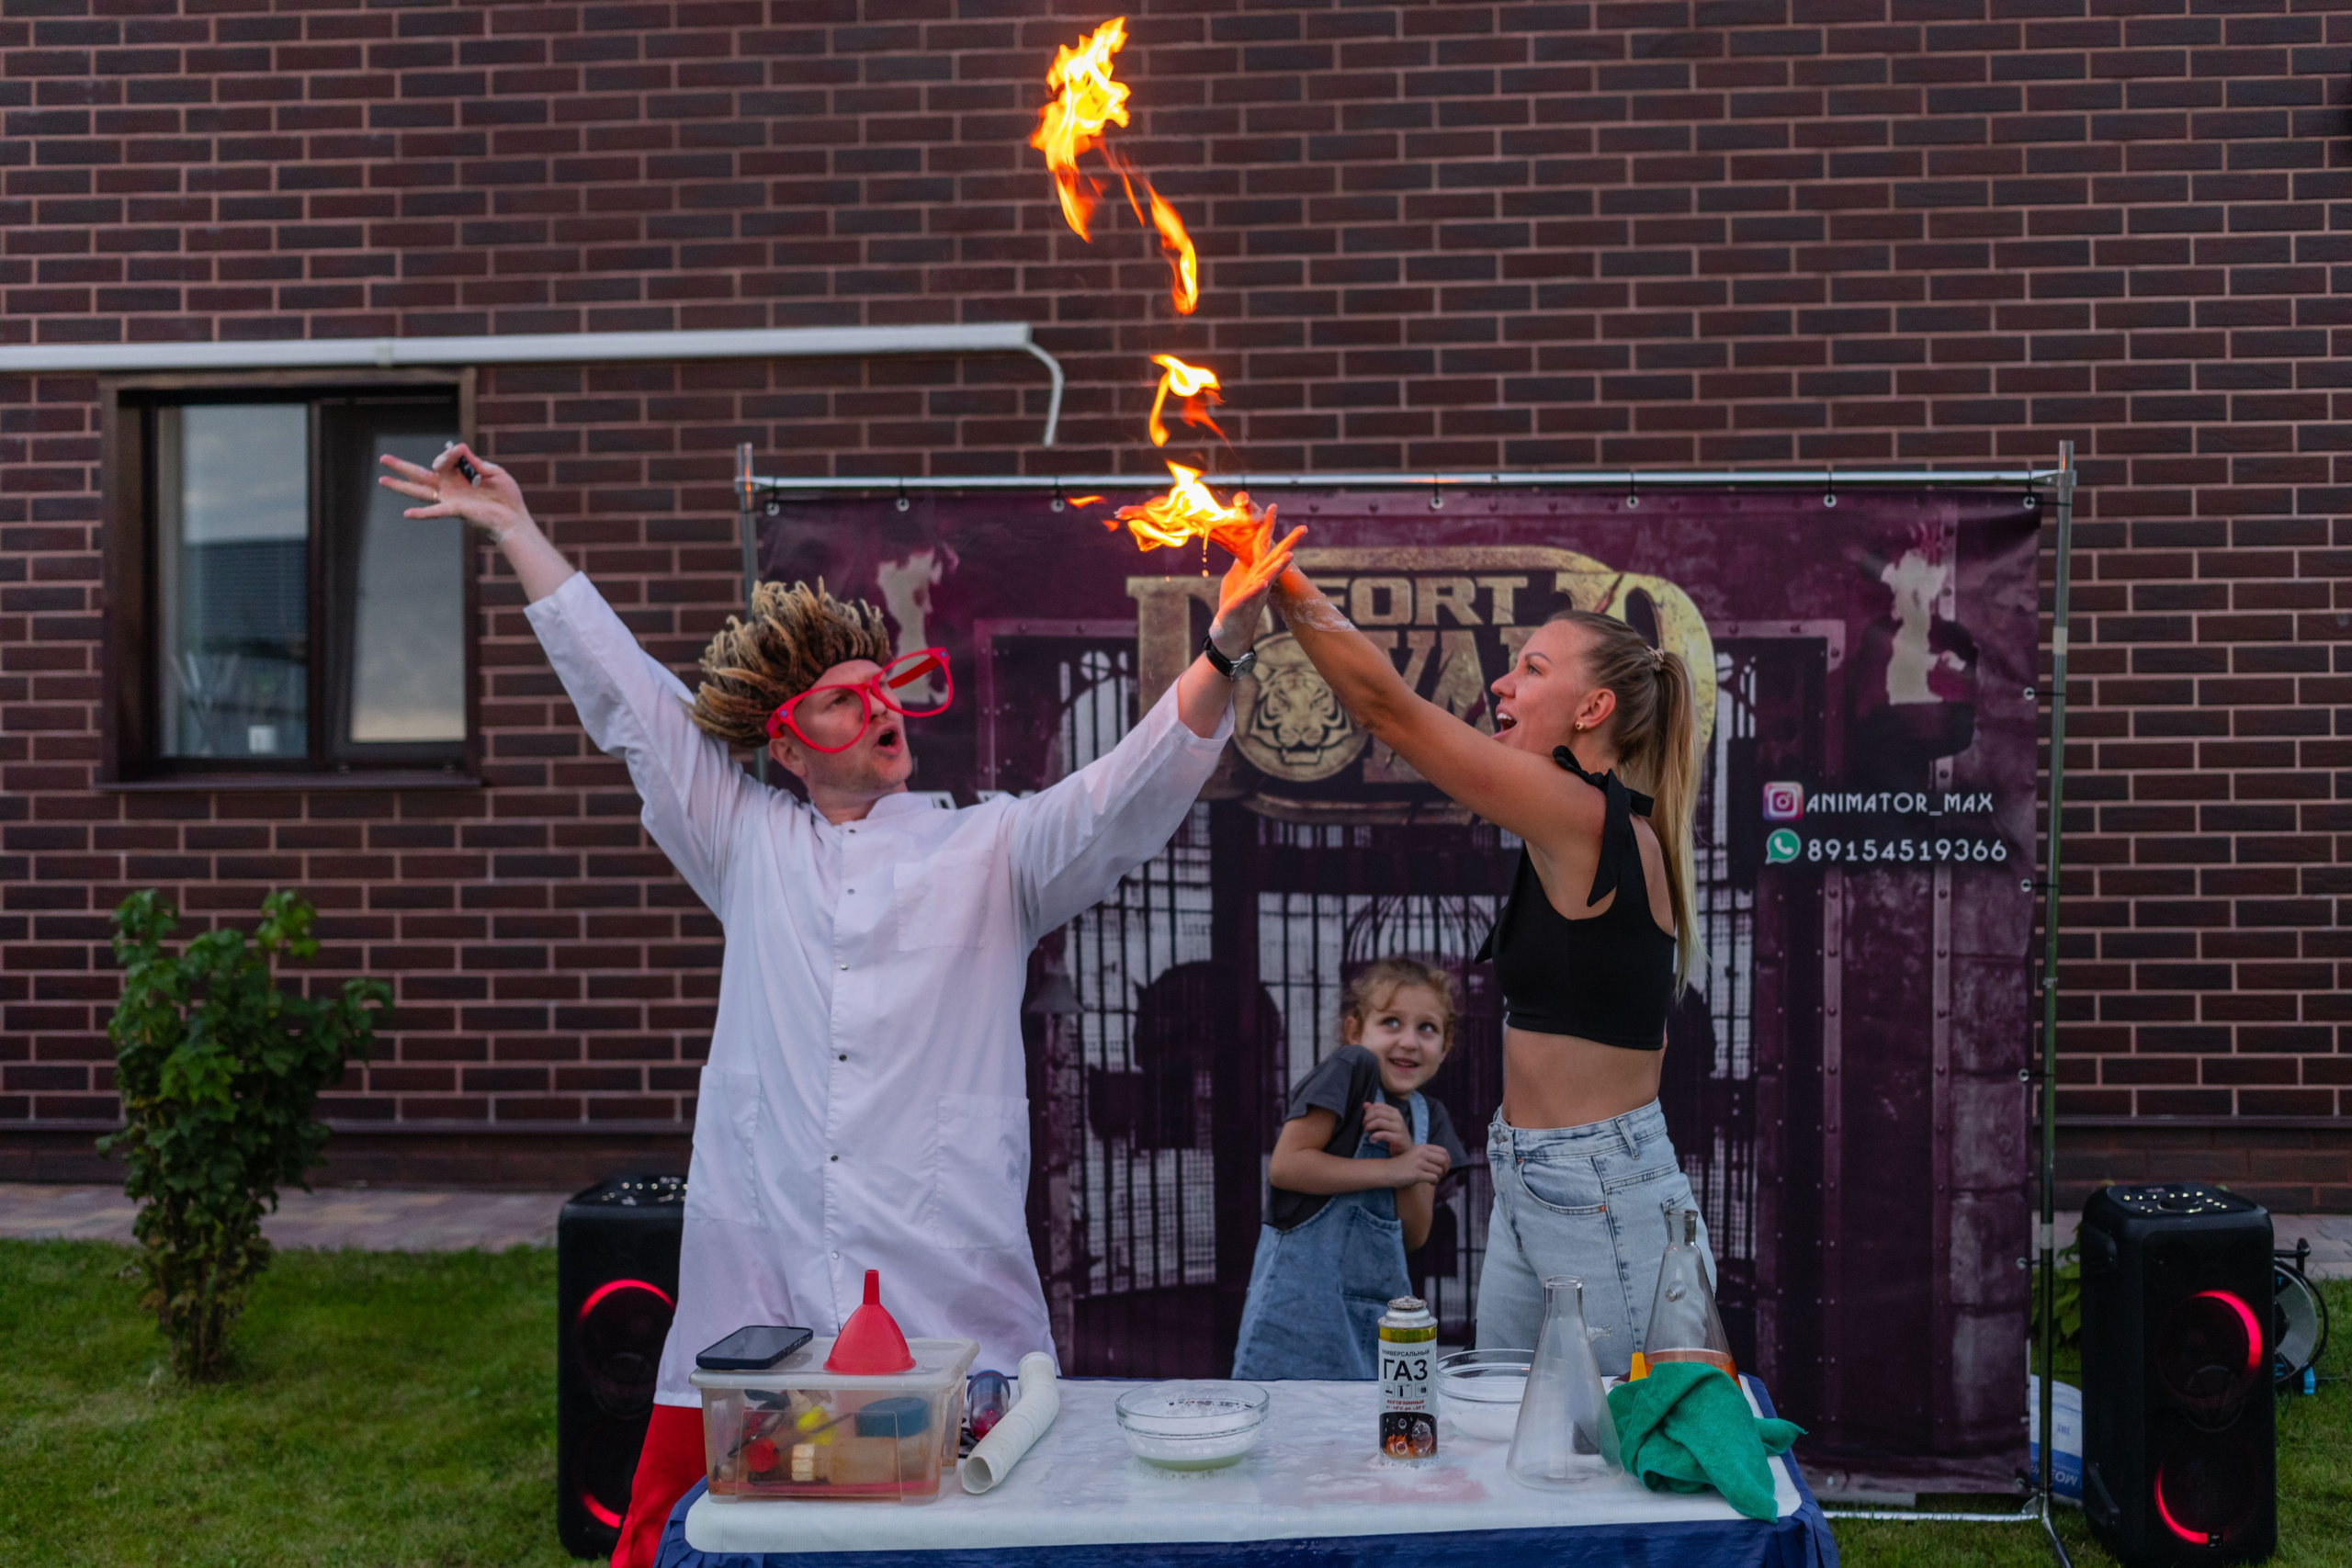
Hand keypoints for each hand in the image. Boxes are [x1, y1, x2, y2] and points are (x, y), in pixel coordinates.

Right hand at [377, 442, 533, 539]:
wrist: (513, 517)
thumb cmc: (505, 495)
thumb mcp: (493, 472)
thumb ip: (474, 461)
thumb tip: (457, 447)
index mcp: (458, 475)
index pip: (444, 459)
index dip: (448, 453)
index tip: (457, 450)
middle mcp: (449, 486)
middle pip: (420, 474)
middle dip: (401, 466)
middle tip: (383, 458)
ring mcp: (449, 498)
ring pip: (420, 491)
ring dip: (400, 486)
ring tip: (382, 480)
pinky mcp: (455, 510)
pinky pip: (435, 511)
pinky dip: (421, 514)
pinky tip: (406, 515)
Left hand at [1207, 501, 1305, 659]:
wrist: (1230, 636)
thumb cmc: (1235, 608)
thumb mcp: (1237, 580)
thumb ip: (1246, 564)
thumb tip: (1249, 548)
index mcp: (1257, 574)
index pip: (1265, 548)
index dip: (1269, 527)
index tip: (1273, 507)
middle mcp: (1258, 582)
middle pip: (1274, 560)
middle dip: (1288, 544)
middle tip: (1304, 529)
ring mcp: (1251, 595)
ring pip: (1266, 578)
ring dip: (1277, 567)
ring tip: (1289, 555)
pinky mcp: (1238, 607)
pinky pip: (1249, 597)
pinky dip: (1256, 589)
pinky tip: (1262, 582)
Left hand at [1361, 1099, 1410, 1153]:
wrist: (1405, 1148)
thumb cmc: (1393, 1134)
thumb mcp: (1384, 1122)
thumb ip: (1375, 1112)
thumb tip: (1365, 1104)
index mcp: (1395, 1111)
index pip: (1378, 1105)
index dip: (1368, 1111)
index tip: (1365, 1120)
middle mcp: (1398, 1118)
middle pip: (1378, 1112)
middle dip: (1367, 1119)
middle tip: (1364, 1126)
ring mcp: (1399, 1128)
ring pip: (1379, 1122)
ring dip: (1369, 1126)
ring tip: (1366, 1132)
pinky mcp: (1398, 1138)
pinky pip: (1383, 1134)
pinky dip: (1374, 1136)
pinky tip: (1372, 1140)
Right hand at [1386, 1143, 1450, 1188]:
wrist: (1387, 1171)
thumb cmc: (1403, 1165)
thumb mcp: (1415, 1155)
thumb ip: (1428, 1155)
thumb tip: (1447, 1162)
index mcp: (1422, 1147)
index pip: (1443, 1151)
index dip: (1448, 1161)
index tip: (1444, 1168)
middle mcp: (1421, 1153)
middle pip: (1443, 1160)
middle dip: (1445, 1169)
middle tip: (1442, 1175)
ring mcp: (1419, 1163)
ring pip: (1439, 1171)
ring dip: (1439, 1177)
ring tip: (1433, 1179)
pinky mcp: (1416, 1174)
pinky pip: (1433, 1178)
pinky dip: (1434, 1182)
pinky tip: (1430, 1183)